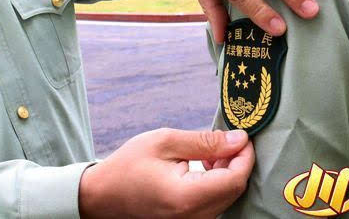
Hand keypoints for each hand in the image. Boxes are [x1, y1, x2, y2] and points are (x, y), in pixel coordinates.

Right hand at [79, 128, 254, 218]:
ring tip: (209, 151)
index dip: (245, 156)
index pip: (235, 179)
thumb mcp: (165, 142)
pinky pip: (215, 203)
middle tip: (224, 140)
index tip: (242, 137)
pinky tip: (203, 166)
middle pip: (234, 189)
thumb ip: (205, 141)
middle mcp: (193, 217)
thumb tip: (238, 140)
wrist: (103, 194)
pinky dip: (216, 182)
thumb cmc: (129, 166)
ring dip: (226, 172)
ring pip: (227, 197)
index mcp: (187, 197)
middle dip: (236, 162)